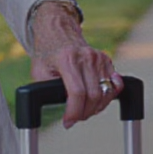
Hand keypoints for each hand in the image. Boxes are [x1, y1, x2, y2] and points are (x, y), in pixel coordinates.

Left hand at [30, 1, 120, 125]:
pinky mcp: (107, 60)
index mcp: (68, 59)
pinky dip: (106, 97)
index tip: (68, 121)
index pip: (77, 92)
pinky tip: (96, 99)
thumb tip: (64, 108)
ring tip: (84, 109)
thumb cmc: (47, 53)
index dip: (74, 112)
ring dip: (96, 107)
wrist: (59, 32)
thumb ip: (48, 90)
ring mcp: (99, 58)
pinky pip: (113, 85)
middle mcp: (86, 57)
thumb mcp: (39, 72)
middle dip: (85, 112)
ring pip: (106, 92)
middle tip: (75, 117)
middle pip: (94, 95)